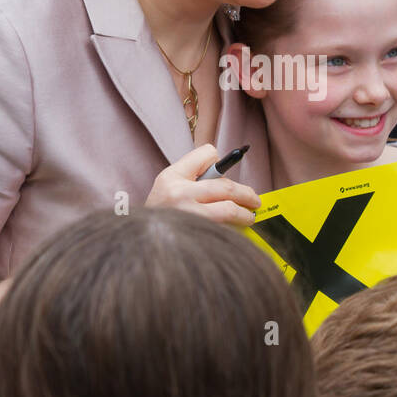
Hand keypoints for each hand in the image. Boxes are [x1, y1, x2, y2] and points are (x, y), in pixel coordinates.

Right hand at [146, 143, 260, 226]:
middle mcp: (178, 195)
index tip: (228, 168)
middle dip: (246, 193)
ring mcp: (187, 217)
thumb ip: (192, 175)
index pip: (207, 154)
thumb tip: (223, 170)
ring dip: (244, 214)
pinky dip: (233, 231)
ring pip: (228, 210)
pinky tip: (235, 232)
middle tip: (255, 200)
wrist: (141, 242)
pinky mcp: (195, 237)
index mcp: (172, 177)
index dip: (220, 160)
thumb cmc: (159, 213)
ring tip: (249, 216)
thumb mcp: (166, 186)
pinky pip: (223, 231)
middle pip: (224, 187)